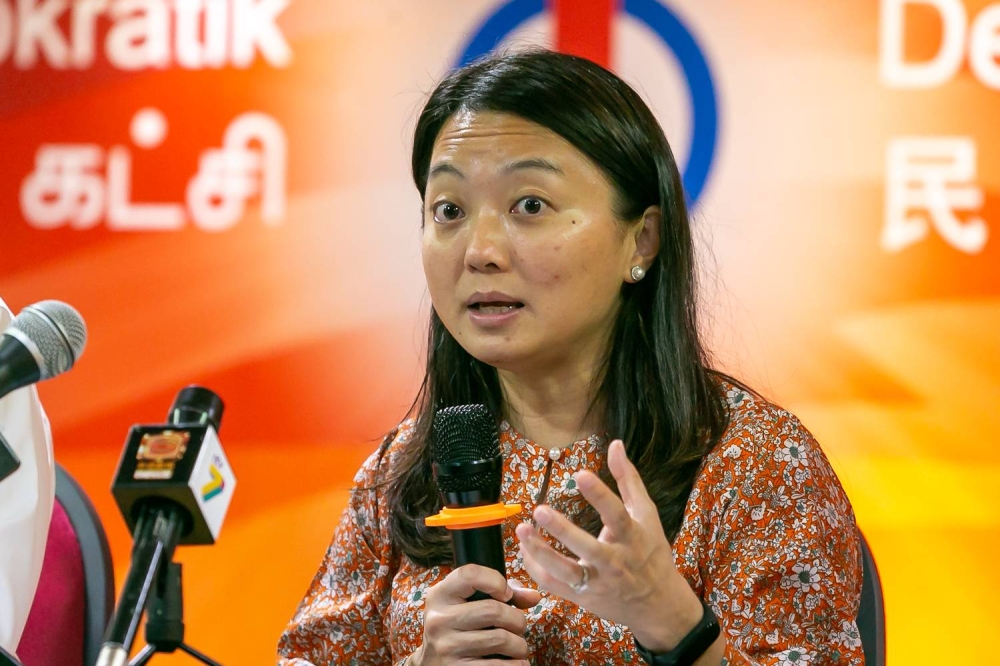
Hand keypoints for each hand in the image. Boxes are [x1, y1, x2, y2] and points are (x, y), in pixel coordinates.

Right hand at [410, 563, 541, 665]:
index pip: (470, 574)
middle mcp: (439, 619)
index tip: (506, 594)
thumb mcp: (468, 604)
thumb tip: (534, 596)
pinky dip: (515, 665)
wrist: (432, 664)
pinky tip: (515, 663)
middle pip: (494, 610)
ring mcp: (446, 646)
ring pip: (500, 639)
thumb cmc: (458, 627)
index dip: (496, 580)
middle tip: (518, 627)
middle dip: (517, 620)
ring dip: (519, 645)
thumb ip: (501, 594)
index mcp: (440, 595)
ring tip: (516, 647)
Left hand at [514, 439, 702, 651]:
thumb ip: (628, 479)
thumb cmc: (650, 551)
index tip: (579, 474)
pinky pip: (555, 585)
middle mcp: (616, 562)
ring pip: (565, 571)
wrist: (658, 604)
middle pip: (588, 547)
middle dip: (563, 530)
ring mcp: (598, 582)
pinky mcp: (584, 596)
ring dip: (541, 552)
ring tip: (522, 531)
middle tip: (540, 510)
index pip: (616, 514)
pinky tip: (525, 549)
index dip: (599, 494)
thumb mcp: (646, 514)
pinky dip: (536, 569)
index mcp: (632, 536)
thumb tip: (615, 444)